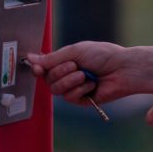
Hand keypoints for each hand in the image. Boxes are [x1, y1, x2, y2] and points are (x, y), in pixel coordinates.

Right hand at [26, 42, 152, 105]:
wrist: (122, 68)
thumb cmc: (103, 55)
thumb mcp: (75, 51)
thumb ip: (52, 58)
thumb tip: (30, 59)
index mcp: (65, 60)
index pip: (44, 67)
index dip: (38, 68)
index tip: (38, 68)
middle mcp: (67, 74)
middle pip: (48, 79)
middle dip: (60, 72)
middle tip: (74, 65)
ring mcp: (74, 88)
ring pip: (56, 90)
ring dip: (69, 81)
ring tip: (84, 75)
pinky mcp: (82, 100)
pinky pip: (69, 98)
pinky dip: (79, 89)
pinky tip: (91, 84)